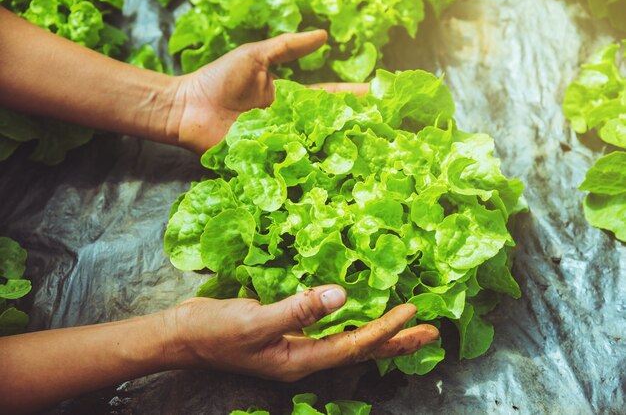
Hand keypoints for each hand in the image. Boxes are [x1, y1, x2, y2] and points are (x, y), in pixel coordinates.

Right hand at [161, 285, 439, 380]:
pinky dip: (353, 322)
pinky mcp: (287, 334)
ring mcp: (296, 347)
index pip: (354, 346)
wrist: (183, 336)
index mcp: (300, 360)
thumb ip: (298, 309)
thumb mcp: (255, 320)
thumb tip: (342, 295)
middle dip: (396, 342)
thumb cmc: (214, 331)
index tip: (413, 312)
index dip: (385, 329)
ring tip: (407, 325)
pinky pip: (330, 330)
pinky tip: (359, 313)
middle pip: (360, 351)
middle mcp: (305, 357)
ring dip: (379, 332)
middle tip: (430, 332)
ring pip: (348, 341)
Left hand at [168, 30, 368, 153]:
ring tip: (367, 156)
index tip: (377, 95)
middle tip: (383, 132)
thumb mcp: (257, 57)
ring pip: (312, 150)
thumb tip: (324, 35)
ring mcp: (277, 145)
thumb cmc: (219, 79)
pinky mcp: (264, 162)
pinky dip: (308, 172)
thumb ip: (288, 48)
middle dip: (352, 129)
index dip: (350, 97)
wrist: (187, 106)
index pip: (326, 99)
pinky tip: (332, 176)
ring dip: (336, 153)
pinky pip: (289, 166)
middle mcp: (287, 124)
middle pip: (325, 128)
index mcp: (288, 100)